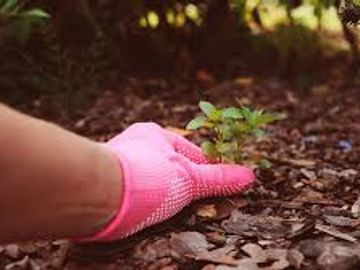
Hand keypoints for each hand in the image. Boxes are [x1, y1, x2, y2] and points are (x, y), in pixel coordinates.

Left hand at [85, 123, 254, 240]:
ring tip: (165, 207)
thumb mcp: (191, 179)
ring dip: (159, 191)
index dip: (204, 169)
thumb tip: (250, 176)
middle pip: (168, 164)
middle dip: (180, 181)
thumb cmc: (149, 177)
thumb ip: (219, 179)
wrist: (99, 193)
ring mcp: (118, 161)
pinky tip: (142, 210)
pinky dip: (140, 199)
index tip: (213, 185)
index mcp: (156, 134)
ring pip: (148, 176)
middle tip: (189, 199)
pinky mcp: (104, 181)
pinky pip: (130, 188)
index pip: (189, 152)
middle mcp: (135, 143)